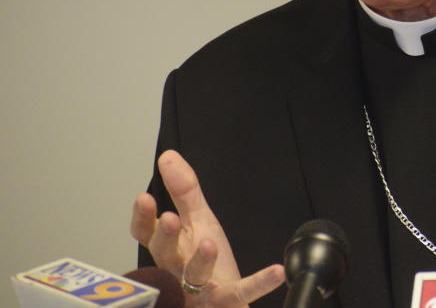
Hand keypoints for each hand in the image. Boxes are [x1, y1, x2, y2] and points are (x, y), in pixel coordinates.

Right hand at [130, 150, 285, 306]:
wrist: (224, 301)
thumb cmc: (208, 262)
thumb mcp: (198, 221)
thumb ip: (184, 191)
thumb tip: (169, 157)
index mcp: (171, 247)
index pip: (148, 233)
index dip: (143, 217)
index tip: (145, 198)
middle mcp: (179, 269)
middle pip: (166, 253)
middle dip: (166, 237)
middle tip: (169, 219)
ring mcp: (200, 289)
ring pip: (195, 276)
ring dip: (200, 261)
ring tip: (208, 244)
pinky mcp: (226, 300)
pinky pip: (242, 292)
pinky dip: (259, 282)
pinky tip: (277, 271)